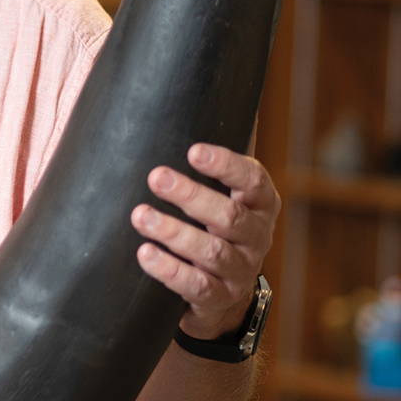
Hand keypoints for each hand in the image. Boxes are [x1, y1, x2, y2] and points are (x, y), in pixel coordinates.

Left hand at [131, 142, 278, 340]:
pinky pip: (196, 285)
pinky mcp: (219, 299)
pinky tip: (145, 253)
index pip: (253, 180)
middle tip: (156, 177)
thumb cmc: (208, 228)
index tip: (193, 150)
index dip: (226, 165)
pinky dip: (169, 269)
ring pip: (211, 252)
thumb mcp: (217, 196)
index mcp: (259, 204)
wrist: (217, 295)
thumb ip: (205, 162)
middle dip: (191, 196)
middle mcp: (257, 237)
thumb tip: (185, 101)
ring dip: (174, 232)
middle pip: (229, 216)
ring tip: (140, 216)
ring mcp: (240, 271)